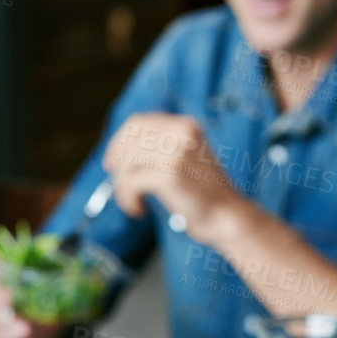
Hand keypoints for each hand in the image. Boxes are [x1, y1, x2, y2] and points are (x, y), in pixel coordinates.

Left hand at [102, 112, 241, 244]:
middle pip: (127, 143)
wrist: (224, 214)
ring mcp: (176, 153)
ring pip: (125, 165)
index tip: (112, 163)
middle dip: (117, 167)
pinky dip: (128, 200)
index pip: (137, 123)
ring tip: (134, 202)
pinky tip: (139, 210)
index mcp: (185, 126)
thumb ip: (158, 147)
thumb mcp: (184, 157)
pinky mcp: (169, 176)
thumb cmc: (200, 191)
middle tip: (121, 186)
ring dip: (122, 188)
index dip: (117, 142)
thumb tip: (117, 149)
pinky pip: (130, 184)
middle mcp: (181, 134)